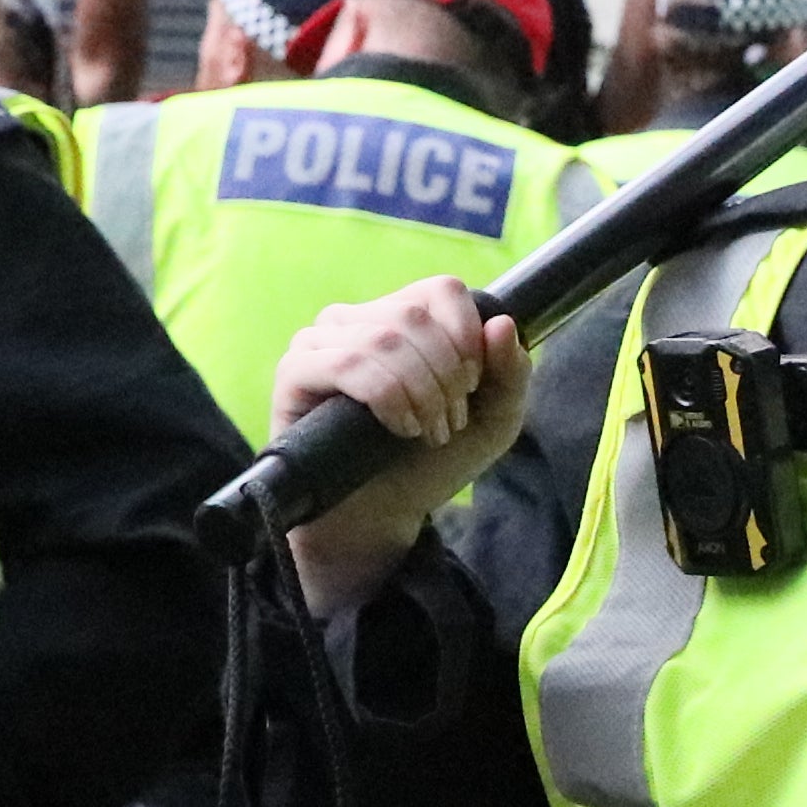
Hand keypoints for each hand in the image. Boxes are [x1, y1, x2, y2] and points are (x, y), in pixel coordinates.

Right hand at [269, 283, 532, 614]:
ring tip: (427, 433)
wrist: (382, 515)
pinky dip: (386, 397)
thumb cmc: (432, 462)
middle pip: (416, 316)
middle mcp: (357, 319)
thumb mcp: (493, 421)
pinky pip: (347, 363)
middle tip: (449, 424)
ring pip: (384, 338)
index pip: (443, 291)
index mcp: (402, 315)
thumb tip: (500, 322)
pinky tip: (399, 429)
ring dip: (420, 392)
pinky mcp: (295, 371)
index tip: (473, 387)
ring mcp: (321, 341)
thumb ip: (512, 374)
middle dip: (447, 375)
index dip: (468, 338)